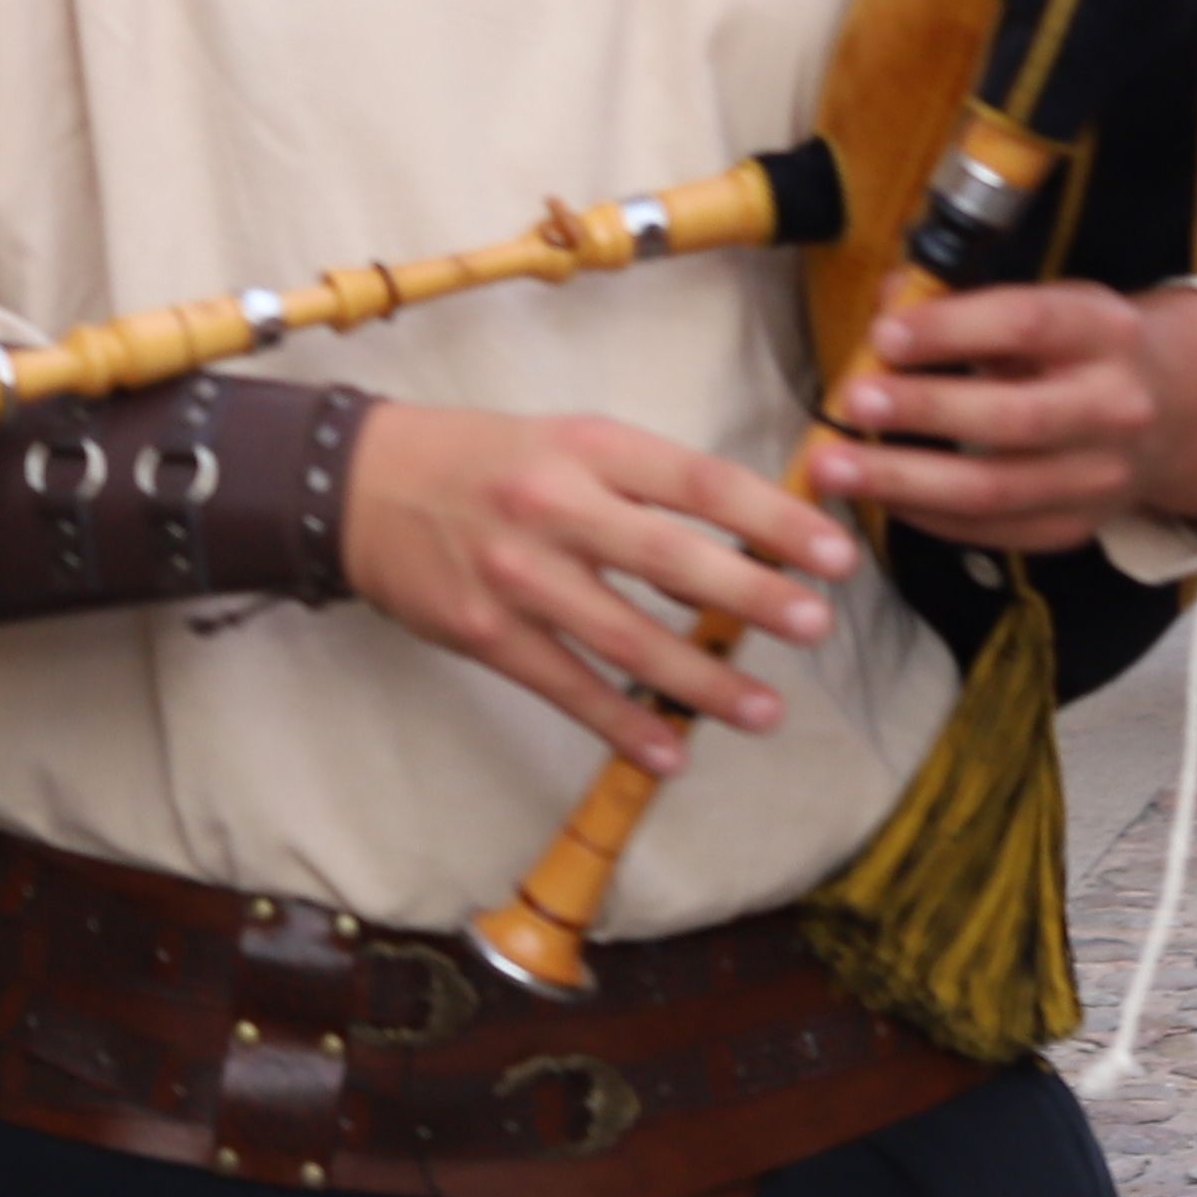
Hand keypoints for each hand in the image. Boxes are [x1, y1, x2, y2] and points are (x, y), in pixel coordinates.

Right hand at [344, 403, 860, 777]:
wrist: (361, 486)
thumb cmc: (486, 461)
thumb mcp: (570, 443)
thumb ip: (649, 486)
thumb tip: (747, 541)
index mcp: (590, 448)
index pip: (700, 482)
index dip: (773, 519)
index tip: (835, 550)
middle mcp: (556, 508)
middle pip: (673, 559)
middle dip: (754, 595)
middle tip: (817, 625)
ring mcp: (519, 577)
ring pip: (627, 638)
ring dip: (702, 680)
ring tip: (765, 711)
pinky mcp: (487, 634)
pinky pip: (569, 687)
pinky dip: (624, 725)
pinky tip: (671, 753)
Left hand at [813, 280, 1196, 561]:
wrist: (1174, 409)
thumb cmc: (1081, 346)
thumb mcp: (1043, 303)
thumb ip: (961, 299)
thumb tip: (888, 299)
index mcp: (1105, 331)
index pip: (1029, 324)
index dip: (953, 330)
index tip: (884, 334)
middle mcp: (1115, 406)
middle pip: (1015, 417)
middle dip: (925, 411)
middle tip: (851, 403)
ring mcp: (1102, 476)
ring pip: (998, 489)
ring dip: (907, 481)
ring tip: (836, 468)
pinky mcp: (1079, 527)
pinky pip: (995, 531)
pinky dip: (929, 517)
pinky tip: (880, 499)